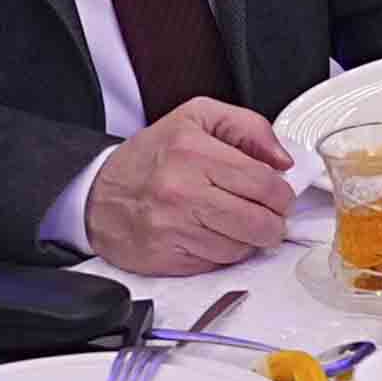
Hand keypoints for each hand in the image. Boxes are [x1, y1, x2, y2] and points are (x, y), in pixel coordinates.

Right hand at [80, 96, 293, 275]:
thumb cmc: (151, 156)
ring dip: (250, 239)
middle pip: (260, 221)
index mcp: (193, 150)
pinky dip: (225, 253)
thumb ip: (248, 127)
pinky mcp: (166, 257)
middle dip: (274, 221)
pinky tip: (214, 235)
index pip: (265, 183)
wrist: (97, 194)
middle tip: (267, 214)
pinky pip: (218, 263)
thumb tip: (284, 160)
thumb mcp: (197, 117)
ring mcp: (173, 228)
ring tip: (237, 222)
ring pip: (243, 247)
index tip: (278, 194)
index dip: (282, 193)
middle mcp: (182, 190)